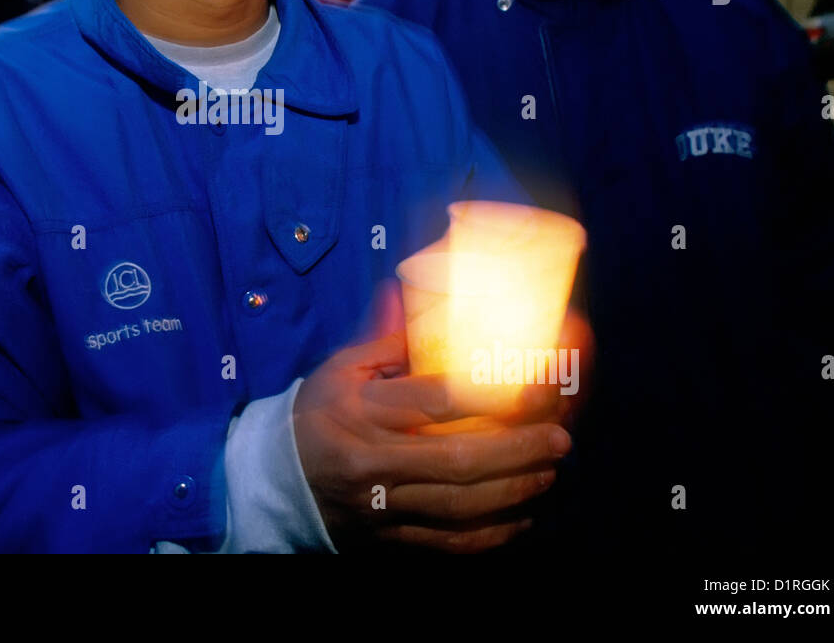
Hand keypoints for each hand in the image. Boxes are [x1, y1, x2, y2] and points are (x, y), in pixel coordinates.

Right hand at [293, 282, 572, 551]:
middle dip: (518, 451)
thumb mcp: (341, 370)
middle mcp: (373, 461)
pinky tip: (521, 516)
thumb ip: (386, 339)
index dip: (488, 394)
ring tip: (548, 472)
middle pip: (456, 461)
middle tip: (559, 439)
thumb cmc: (316, 415)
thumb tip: (412, 290)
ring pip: (459, 507)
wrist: (274, 481)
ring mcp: (382, 506)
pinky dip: (491, 534)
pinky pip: (449, 543)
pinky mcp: (389, 539)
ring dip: (513, 492)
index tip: (532, 386)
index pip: (432, 400)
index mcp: (362, 412)